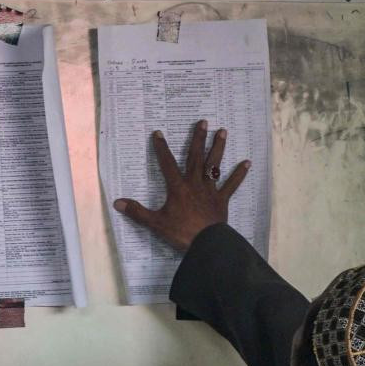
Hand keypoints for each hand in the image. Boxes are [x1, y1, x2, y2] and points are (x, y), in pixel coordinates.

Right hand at [112, 120, 250, 252]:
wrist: (207, 243)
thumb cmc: (181, 232)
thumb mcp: (155, 223)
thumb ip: (137, 212)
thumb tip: (117, 203)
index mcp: (177, 188)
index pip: (166, 164)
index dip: (161, 148)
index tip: (158, 133)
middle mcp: (194, 184)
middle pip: (195, 157)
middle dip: (198, 139)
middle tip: (203, 122)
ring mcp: (210, 191)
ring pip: (214, 165)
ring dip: (218, 148)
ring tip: (222, 131)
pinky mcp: (222, 200)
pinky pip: (231, 185)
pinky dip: (239, 174)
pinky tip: (247, 163)